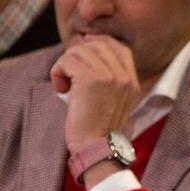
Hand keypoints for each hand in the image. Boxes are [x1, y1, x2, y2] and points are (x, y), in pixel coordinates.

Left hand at [50, 34, 140, 156]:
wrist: (96, 147)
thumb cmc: (98, 128)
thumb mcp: (114, 101)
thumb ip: (109, 78)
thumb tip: (87, 46)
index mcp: (132, 82)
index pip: (119, 46)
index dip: (97, 44)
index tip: (82, 56)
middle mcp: (124, 77)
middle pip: (97, 44)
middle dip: (77, 55)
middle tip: (70, 74)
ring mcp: (109, 77)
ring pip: (79, 51)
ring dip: (65, 65)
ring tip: (65, 84)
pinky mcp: (90, 81)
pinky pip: (67, 61)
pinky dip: (57, 72)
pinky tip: (60, 88)